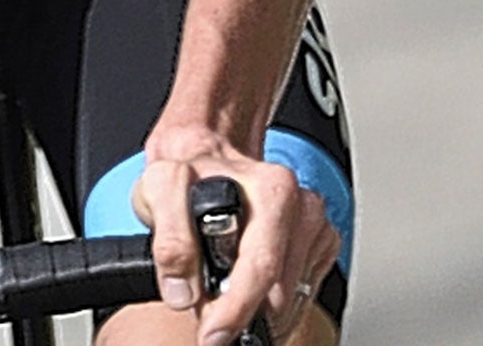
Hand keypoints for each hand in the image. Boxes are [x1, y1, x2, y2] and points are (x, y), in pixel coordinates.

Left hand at [133, 130, 337, 343]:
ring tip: (226, 296)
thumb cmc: (190, 174)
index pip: (261, 267)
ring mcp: (314, 224)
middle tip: (211, 318)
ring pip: (293, 298)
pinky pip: (302, 292)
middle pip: (280, 291)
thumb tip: (184, 291)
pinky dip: (275, 302)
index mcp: (273, 189)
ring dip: (259, 311)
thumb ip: (170, 238)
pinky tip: (251, 284)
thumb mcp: (161, 189)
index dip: (234, 309)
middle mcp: (301, 205)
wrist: (209, 155)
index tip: (212, 335)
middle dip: (244, 313)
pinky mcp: (321, 241)